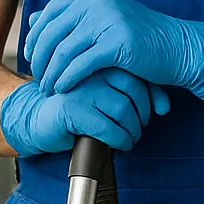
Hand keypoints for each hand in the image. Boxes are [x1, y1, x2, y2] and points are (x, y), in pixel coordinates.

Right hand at [0, 68, 169, 156]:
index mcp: (99, 60)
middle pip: (134, 91)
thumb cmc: (76, 107)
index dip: (154, 95)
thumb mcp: (105, 96)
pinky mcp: (72, 109)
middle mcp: (90, 69)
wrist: (38, 119)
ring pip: (123, 109)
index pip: (138, 74)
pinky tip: (119, 143)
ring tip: (130, 137)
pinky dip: (119, 139)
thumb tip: (165, 107)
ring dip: (132, 130)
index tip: (159, 111)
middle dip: (142, 115)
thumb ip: (133, 94)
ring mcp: (80, 88)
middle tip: (138, 127)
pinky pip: (107, 127)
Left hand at [25, 0, 203, 100]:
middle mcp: (97, 1)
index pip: (51, 12)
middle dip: (40, 58)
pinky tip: (63, 90)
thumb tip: (33, 18)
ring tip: (47, 89)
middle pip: (52, 32)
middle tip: (36, 77)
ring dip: (51, 73)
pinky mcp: (117, 42)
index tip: (31, 56)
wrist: (179, 47)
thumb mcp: (103, 21)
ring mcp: (108, 20)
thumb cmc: (141, 38)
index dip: (36, 35)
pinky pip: (81, 64)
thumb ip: (71, 18)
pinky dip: (67, 79)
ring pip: (63, 50)